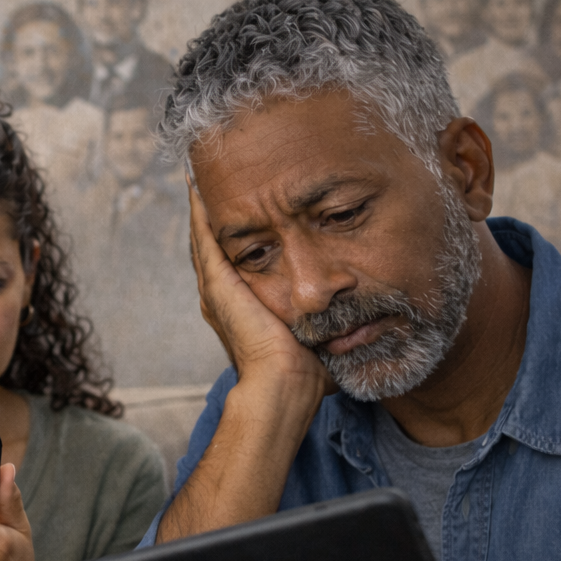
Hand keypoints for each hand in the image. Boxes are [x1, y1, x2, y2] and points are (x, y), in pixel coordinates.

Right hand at [186, 178, 332, 395]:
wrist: (283, 385)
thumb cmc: (305, 371)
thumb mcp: (318, 333)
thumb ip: (331, 319)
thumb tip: (363, 315)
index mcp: (240, 306)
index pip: (235, 261)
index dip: (236, 233)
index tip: (241, 207)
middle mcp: (221, 296)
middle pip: (212, 245)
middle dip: (213, 213)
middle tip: (208, 179)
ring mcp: (217, 289)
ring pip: (205, 238)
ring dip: (202, 207)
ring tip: (198, 175)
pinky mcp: (219, 284)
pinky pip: (206, 239)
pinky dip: (200, 213)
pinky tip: (196, 186)